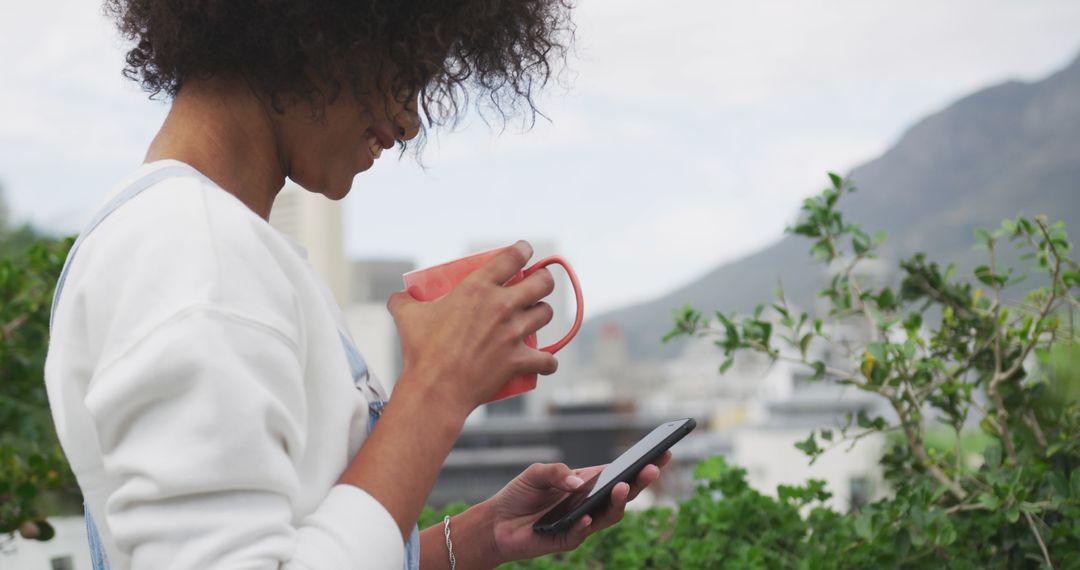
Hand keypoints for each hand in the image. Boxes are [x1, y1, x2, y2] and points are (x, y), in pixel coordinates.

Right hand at [387, 241, 557, 414]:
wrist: (435, 388)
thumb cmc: (421, 350)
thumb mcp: (407, 316)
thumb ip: (403, 300)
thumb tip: (398, 297)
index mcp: (478, 287)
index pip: (512, 257)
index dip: (523, 250)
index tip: (525, 250)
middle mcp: (502, 306)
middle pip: (542, 282)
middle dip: (543, 280)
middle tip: (537, 284)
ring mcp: (514, 333)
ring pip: (546, 314)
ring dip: (541, 313)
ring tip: (535, 316)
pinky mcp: (519, 360)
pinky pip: (547, 359)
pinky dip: (547, 361)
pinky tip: (545, 361)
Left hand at [485, 452, 671, 563]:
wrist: (496, 522)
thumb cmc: (520, 494)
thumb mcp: (536, 473)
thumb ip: (556, 472)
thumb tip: (579, 482)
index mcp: (588, 483)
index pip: (620, 472)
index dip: (640, 463)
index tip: (661, 451)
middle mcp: (590, 503)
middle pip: (624, 493)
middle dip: (641, 480)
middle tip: (653, 467)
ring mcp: (582, 523)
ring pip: (609, 515)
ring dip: (619, 501)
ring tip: (623, 486)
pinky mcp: (567, 540)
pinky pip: (581, 533)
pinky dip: (585, 524)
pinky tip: (587, 516)